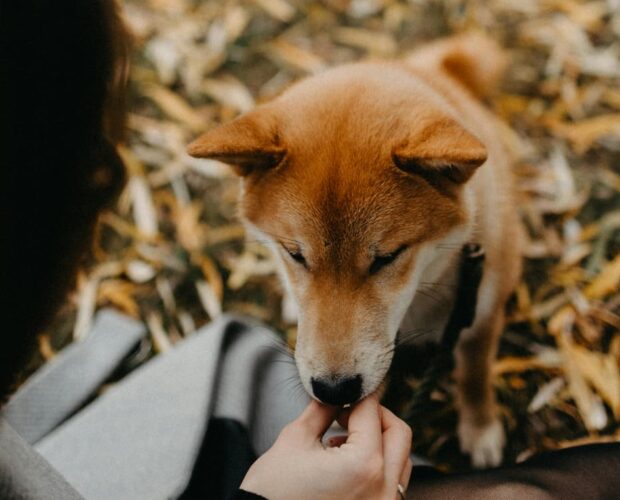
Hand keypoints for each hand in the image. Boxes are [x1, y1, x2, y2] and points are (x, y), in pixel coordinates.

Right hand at [240, 394, 412, 499]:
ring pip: (401, 459)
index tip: (349, 388)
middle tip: (345, 413)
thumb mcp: (295, 439)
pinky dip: (377, 466)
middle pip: (398, 433)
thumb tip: (338, 392)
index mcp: (364, 465)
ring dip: (378, 441)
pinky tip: (345, 463)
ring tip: (342, 440)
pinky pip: (392, 483)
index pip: (371, 412)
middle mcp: (383, 490)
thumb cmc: (272, 491)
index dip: (357, 394)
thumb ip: (323, 409)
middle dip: (374, 416)